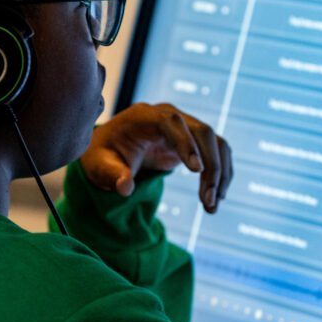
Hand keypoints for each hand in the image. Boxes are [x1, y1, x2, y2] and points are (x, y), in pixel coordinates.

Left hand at [79, 103, 232, 212]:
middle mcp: (169, 116)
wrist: (110, 150)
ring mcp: (185, 126)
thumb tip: (125, 188)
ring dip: (220, 173)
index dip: (186, 143)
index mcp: (145, 116)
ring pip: (216, 143)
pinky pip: (216, 152)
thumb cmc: (104, 155)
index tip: (196, 170)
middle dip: (211, 167)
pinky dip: (220, 173)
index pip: (172, 122)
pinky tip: (215, 197)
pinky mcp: (193, 141)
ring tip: (212, 205)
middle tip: (208, 201)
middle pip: (202, 132)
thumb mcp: (100, 166)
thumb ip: (112, 175)